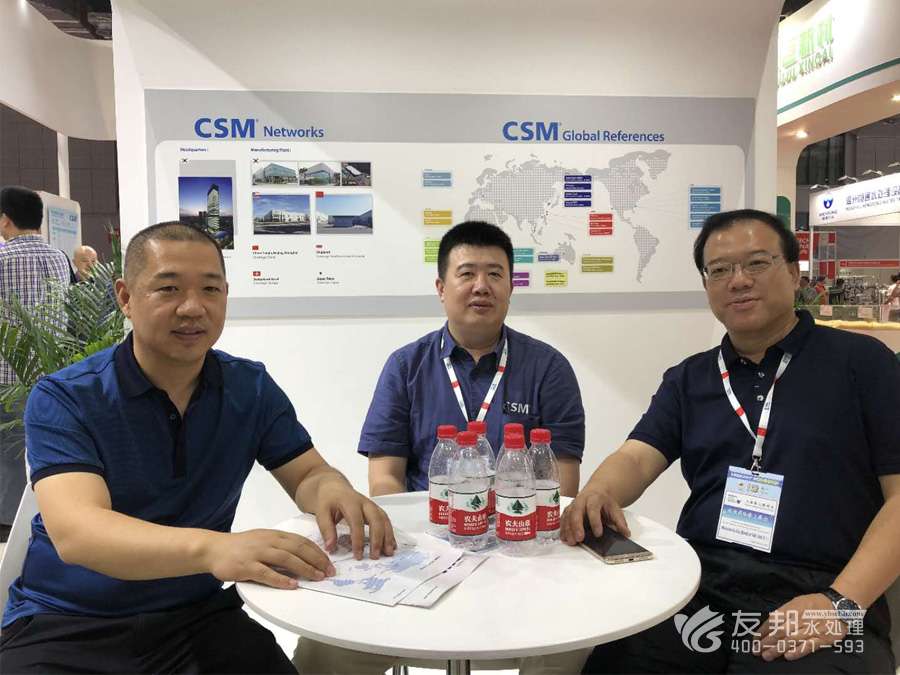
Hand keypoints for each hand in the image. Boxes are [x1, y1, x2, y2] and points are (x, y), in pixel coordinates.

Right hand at [205, 529, 335, 589]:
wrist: (213, 548)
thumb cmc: (241, 546)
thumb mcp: (263, 540)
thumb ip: (280, 546)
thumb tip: (303, 556)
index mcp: (274, 534)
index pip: (301, 541)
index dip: (317, 551)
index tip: (329, 562)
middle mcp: (268, 541)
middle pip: (298, 548)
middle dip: (317, 560)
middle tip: (329, 572)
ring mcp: (257, 553)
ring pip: (286, 559)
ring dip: (304, 568)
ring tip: (317, 577)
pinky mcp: (246, 566)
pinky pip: (266, 573)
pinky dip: (281, 579)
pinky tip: (292, 585)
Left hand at [314, 479, 395, 559]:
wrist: (334, 486)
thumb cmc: (328, 500)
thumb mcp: (321, 512)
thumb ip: (326, 529)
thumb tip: (331, 548)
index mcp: (350, 502)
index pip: (356, 521)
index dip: (358, 539)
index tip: (358, 555)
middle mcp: (364, 502)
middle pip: (376, 519)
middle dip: (377, 539)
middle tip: (375, 557)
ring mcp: (372, 505)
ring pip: (384, 519)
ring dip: (388, 536)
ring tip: (388, 553)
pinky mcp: (375, 509)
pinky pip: (385, 520)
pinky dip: (390, 533)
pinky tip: (391, 545)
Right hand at [560, 485, 629, 544]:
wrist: (597, 491)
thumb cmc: (604, 501)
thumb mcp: (615, 509)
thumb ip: (620, 521)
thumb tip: (626, 533)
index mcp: (595, 498)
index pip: (593, 508)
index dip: (595, 521)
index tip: (598, 534)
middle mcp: (581, 500)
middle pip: (576, 511)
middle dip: (577, 526)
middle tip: (580, 538)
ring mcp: (573, 505)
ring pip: (568, 516)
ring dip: (568, 529)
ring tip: (571, 541)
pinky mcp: (568, 510)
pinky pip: (563, 519)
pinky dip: (563, 529)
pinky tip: (564, 538)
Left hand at [753, 593, 848, 661]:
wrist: (839, 605)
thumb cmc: (816, 603)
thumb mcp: (797, 602)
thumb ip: (784, 612)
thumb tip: (770, 622)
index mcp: (792, 608)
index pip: (773, 620)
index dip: (763, 631)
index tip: (755, 639)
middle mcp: (800, 619)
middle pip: (780, 632)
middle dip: (767, 642)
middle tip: (757, 651)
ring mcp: (811, 629)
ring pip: (791, 640)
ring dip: (778, 649)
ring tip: (767, 656)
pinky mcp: (822, 639)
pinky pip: (809, 646)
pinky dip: (798, 651)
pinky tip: (788, 656)